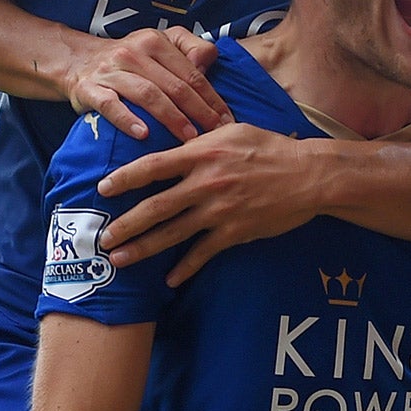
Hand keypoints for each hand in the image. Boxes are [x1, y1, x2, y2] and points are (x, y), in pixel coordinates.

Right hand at [64, 28, 230, 144]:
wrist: (78, 61)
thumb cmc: (130, 58)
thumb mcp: (159, 42)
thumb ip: (188, 47)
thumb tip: (207, 63)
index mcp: (155, 41)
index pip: (191, 73)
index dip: (212, 97)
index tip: (227, 120)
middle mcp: (134, 52)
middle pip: (174, 85)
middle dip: (199, 111)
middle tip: (216, 134)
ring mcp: (111, 71)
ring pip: (148, 94)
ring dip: (171, 118)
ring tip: (189, 138)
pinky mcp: (90, 89)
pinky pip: (110, 105)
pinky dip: (127, 119)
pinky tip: (143, 135)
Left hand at [99, 125, 322, 283]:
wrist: (308, 175)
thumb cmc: (270, 148)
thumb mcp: (232, 131)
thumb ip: (200, 139)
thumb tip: (176, 140)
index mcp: (202, 153)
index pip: (153, 166)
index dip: (125, 178)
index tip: (103, 189)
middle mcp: (206, 183)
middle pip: (156, 206)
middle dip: (125, 225)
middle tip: (102, 238)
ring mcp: (220, 210)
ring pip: (173, 233)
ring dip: (144, 248)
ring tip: (120, 260)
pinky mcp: (235, 231)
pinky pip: (203, 253)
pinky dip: (185, 268)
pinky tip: (170, 279)